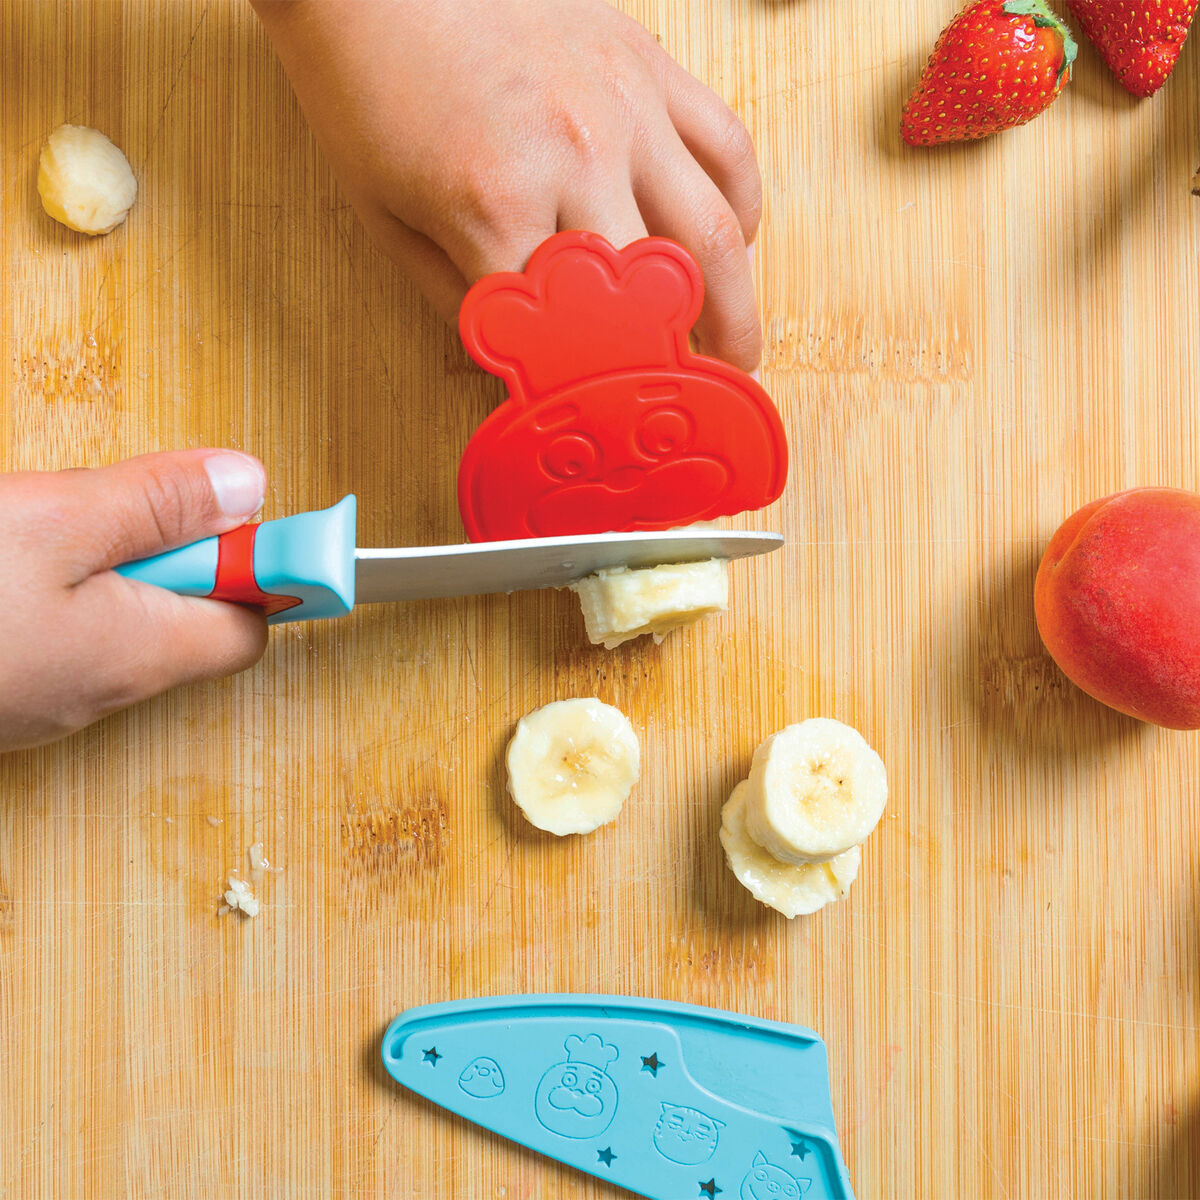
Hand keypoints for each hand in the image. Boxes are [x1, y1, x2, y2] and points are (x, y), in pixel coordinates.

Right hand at [0, 450, 268, 751]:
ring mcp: (48, 701)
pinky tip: (14, 561)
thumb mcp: (55, 525)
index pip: (251, 623)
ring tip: (44, 530)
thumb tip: (246, 488)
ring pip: (116, 620)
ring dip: (101, 564)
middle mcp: (103, 692)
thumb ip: (158, 505)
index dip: (256, 564)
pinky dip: (57, 589)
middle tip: (105, 508)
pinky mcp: (6, 693)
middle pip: (183, 615)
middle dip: (160, 548)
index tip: (236, 511)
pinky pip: (63, 634)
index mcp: (138, 654)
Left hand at [250, 0, 763, 369]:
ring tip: (740, 354)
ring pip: (715, 234)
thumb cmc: (368, 88)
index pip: (571, 337)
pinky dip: (743, 207)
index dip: (600, 397)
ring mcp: (625, 108)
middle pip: (660, 298)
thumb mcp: (387, 218)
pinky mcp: (650, 65)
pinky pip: (728, 145)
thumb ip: (460, 306)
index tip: (618, 431)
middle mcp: (576, 159)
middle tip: (693, 405)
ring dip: (739, 309)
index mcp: (497, 207)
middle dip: (684, 370)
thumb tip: (521, 368)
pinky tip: (735, 245)